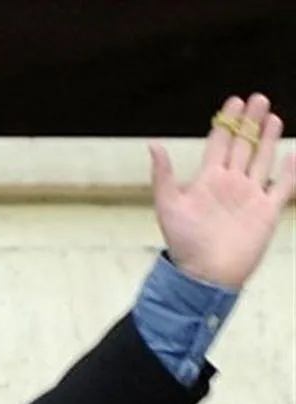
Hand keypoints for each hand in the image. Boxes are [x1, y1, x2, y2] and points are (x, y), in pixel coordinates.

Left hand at [149, 92, 294, 289]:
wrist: (206, 273)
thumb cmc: (184, 242)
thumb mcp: (167, 206)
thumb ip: (163, 176)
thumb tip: (153, 145)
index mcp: (207, 180)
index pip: (218, 143)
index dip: (226, 122)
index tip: (233, 101)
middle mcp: (230, 184)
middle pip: (243, 146)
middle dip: (250, 122)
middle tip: (258, 98)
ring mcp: (250, 196)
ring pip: (262, 160)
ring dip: (268, 139)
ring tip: (274, 116)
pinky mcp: (267, 211)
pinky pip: (283, 186)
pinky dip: (290, 171)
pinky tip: (294, 154)